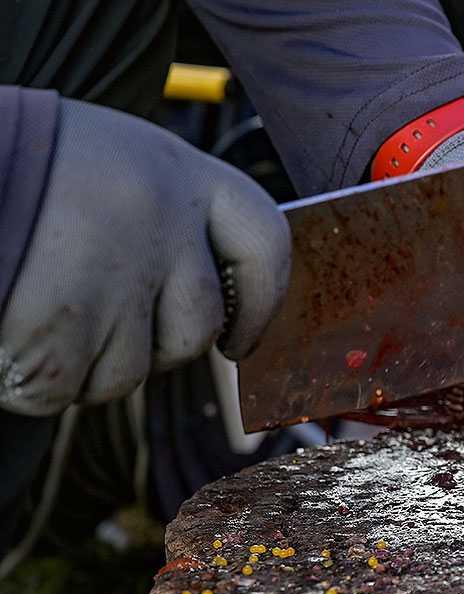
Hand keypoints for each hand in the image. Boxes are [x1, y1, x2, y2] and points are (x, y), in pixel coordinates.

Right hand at [0, 98, 290, 416]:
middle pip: (197, 327)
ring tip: (33, 311)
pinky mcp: (60, 328)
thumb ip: (159, 221)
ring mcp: (115, 276)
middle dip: (154, 348)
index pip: (265, 243)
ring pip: (131, 371)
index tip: (240, 339)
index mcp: (175, 170)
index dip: (262, 302)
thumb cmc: (9, 161)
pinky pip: (63, 389)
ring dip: (84, 365)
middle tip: (93, 326)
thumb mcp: (103, 166)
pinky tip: (6, 335)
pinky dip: (32, 380)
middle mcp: (159, 221)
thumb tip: (207, 305)